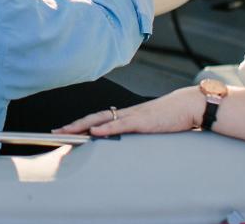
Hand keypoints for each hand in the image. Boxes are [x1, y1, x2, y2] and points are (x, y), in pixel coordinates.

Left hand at [56, 87, 201, 136]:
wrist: (189, 105)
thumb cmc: (172, 116)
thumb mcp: (150, 125)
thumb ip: (136, 130)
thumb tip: (125, 138)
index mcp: (127, 115)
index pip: (98, 118)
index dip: (81, 124)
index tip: (65, 129)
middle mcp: (126, 113)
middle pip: (94, 117)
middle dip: (74, 125)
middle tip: (56, 131)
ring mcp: (133, 116)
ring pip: (102, 120)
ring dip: (82, 126)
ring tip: (66, 131)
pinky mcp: (143, 121)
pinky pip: (120, 125)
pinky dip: (106, 128)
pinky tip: (94, 133)